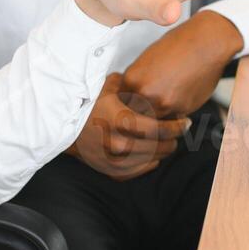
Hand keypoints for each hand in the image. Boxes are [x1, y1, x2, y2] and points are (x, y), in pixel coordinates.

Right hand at [69, 73, 189, 180]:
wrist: (62, 127)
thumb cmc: (87, 103)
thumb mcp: (108, 87)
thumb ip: (132, 85)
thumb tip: (152, 79)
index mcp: (118, 121)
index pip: (157, 129)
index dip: (176, 126)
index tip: (186, 122)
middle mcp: (117, 143)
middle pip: (157, 146)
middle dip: (173, 139)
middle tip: (181, 130)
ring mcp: (113, 160)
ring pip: (150, 160)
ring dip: (163, 151)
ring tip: (169, 141)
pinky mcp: (110, 171)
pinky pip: (138, 170)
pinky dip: (149, 163)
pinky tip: (154, 154)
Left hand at [121, 11, 243, 118]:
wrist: (206, 42)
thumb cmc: (179, 45)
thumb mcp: (147, 60)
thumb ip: (137, 82)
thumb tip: (130, 99)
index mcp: (132, 79)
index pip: (119, 104)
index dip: (126, 107)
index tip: (131, 108)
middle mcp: (144, 93)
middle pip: (134, 117)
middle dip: (141, 116)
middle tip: (149, 111)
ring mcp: (163, 103)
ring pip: (153, 123)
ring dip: (158, 120)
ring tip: (166, 107)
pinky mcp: (181, 109)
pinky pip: (172, 120)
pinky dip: (175, 116)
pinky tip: (180, 102)